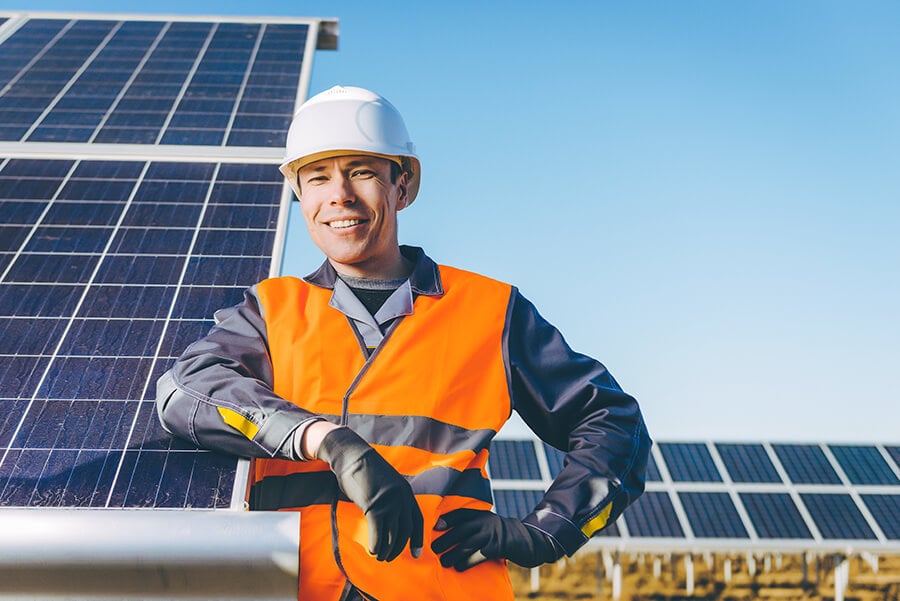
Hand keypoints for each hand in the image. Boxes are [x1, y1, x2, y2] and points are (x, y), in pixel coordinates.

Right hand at [316, 427, 423, 561]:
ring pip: (392, 535)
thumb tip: (391, 520)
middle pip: (405, 531)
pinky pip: (378, 533)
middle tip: (389, 558)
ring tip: (380, 557)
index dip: (418, 539)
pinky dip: (376, 546)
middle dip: (398, 548)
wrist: (352, 456)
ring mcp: (389, 502)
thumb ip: (392, 499)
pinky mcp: (374, 506)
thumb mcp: (386, 483)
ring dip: (386, 550)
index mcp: (406, 492)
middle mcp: (401, 498)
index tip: (417, 554)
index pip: (417, 520)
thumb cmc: (365, 470)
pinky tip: (372, 550)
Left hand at [431, 509, 560, 570]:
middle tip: (434, 548)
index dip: (448, 518)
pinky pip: (478, 555)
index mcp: (481, 515)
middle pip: (462, 530)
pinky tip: (459, 567)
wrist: (525, 540)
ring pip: (468, 544)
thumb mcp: (488, 523)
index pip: (461, 514)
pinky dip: (467, 562)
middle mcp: (485, 522)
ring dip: (454, 553)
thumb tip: (447, 531)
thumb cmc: (500, 534)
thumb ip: (472, 524)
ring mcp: (491, 535)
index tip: (436, 526)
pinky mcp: (496, 548)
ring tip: (444, 561)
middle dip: (447, 539)